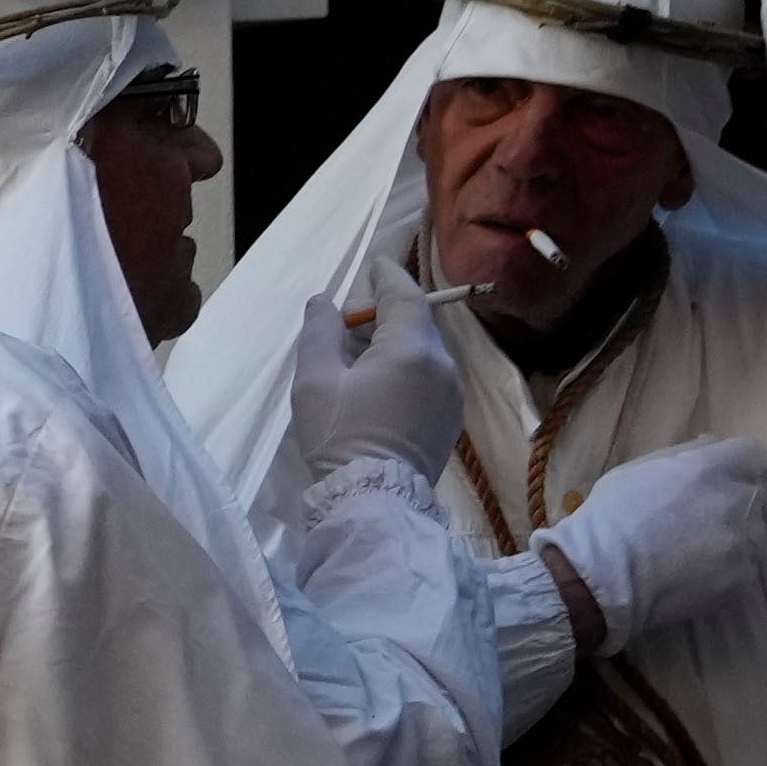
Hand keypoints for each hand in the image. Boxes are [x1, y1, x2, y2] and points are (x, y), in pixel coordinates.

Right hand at [278, 277, 464, 486]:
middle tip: (347, 325)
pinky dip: (407, 370)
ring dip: (395, 344)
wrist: (374, 499)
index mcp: (411, 348)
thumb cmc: (340, 436)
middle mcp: (442, 364)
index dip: (388, 276)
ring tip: (359, 360)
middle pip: (416, 323)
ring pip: (424, 352)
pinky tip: (380, 389)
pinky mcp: (450, 417)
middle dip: (385, 314)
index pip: (406, 295)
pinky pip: (430, 378)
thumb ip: (320, 332)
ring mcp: (451, 392)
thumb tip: (325, 301)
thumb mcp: (315, 381)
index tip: (374, 265)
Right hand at [549, 437, 766, 655]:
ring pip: (757, 533)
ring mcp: (745, 542)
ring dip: (737, 538)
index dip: (737, 467)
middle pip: (758, 494)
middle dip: (737, 503)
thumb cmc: (609, 518)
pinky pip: (748, 568)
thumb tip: (711, 445)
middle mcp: (738, 500)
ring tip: (700, 553)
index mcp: (713, 467)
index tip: (721, 480)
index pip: (752, 456)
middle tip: (705, 520)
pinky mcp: (742, 579)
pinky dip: (730, 571)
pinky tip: (700, 576)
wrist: (601, 578)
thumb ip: (684, 454)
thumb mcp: (637, 469)